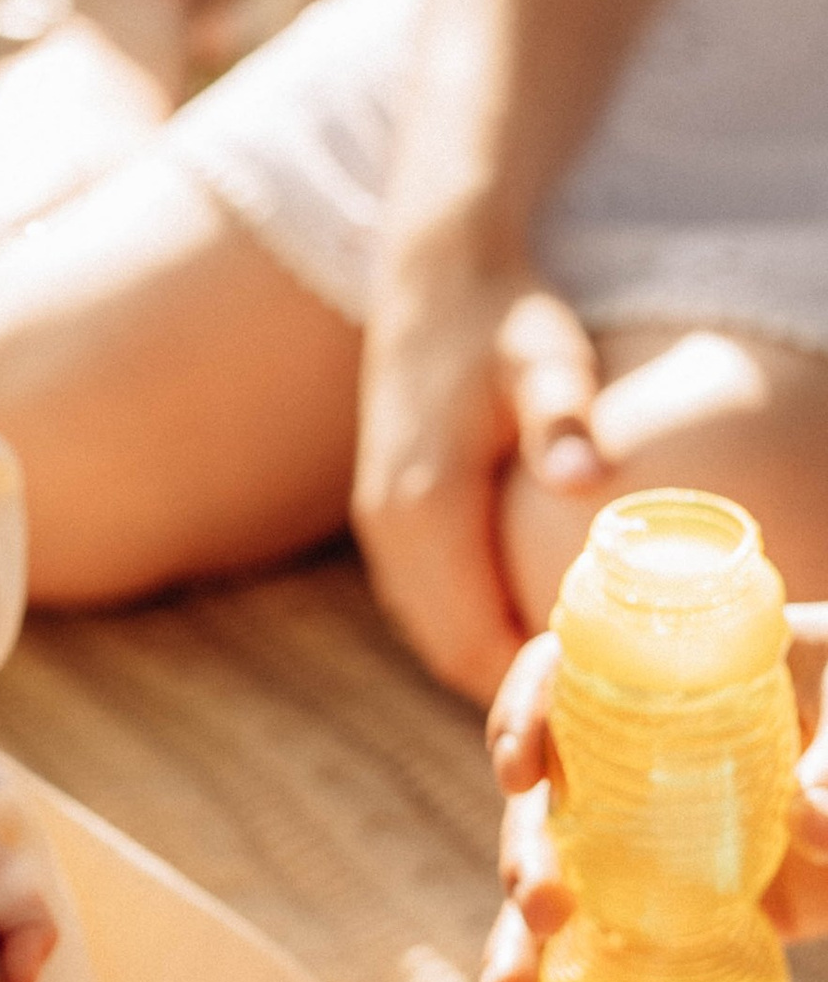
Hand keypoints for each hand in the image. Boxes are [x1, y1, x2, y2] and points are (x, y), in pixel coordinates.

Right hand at [354, 256, 607, 702]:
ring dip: (492, 659)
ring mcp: (381, 525)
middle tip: (598, 702)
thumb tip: (584, 479)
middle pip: (450, 652)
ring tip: (573, 670)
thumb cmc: (501, 317)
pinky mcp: (388, 516)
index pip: (469, 641)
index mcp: (422, 509)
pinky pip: (428, 602)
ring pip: (434, 633)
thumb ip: (561, 417)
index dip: (528, 682)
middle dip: (514, 687)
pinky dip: (473, 626)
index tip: (599, 696)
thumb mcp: (543, 357)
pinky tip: (532, 616)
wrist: (433, 278)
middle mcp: (389, 529)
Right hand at [479, 609, 827, 981]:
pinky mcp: (679, 901)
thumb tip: (803, 823)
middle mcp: (634, 757)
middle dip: (524, 854)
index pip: (563, 677)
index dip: (524, 715)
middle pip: (546, 796)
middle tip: (546, 905)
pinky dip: (567, 978)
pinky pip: (612, 935)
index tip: (523, 775)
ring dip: (520, 934)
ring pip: (560, 877)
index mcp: (660, 683)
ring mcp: (650, 834)